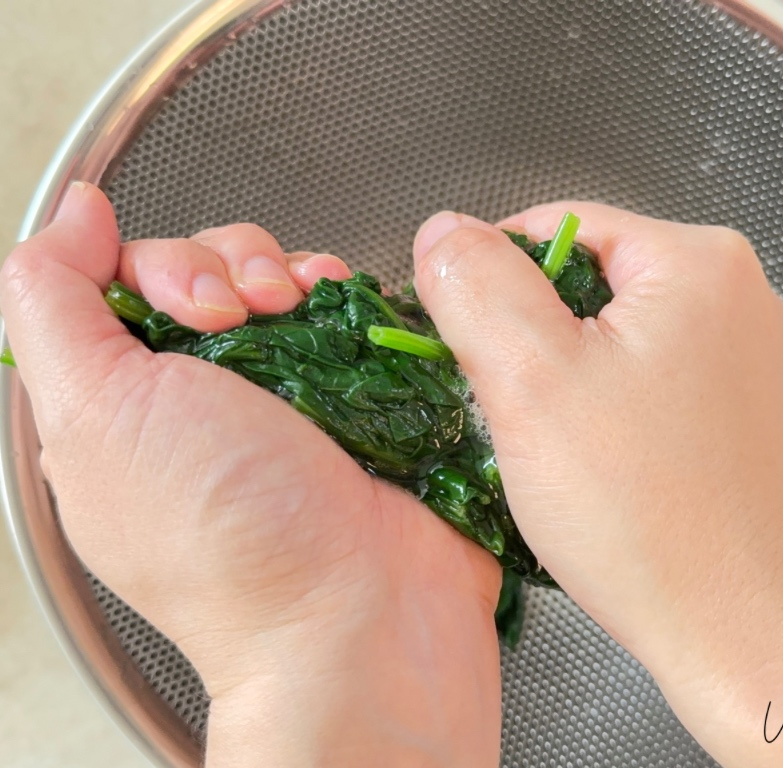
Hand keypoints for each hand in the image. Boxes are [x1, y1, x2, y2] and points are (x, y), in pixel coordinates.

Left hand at [1, 183, 501, 767]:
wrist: (361, 608)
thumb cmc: (227, 537)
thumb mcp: (97, 416)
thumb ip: (52, 302)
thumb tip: (71, 213)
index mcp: (123, 403)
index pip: (119, 277)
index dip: (159, 267)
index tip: (196, 313)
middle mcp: (202, 393)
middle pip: (203, 264)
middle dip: (229, 266)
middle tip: (254, 318)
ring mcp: (284, 391)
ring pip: (274, 277)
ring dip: (288, 272)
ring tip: (306, 314)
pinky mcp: (353, 392)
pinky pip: (341, 307)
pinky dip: (342, 293)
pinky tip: (342, 312)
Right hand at [411, 202, 782, 766]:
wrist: (740, 634)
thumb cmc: (640, 511)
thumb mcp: (531, 380)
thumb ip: (477, 285)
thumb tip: (444, 230)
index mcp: (696, 260)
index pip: (554, 227)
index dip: (488, 280)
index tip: (456, 346)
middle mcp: (735, 293)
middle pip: (584, 282)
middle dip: (526, 336)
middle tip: (502, 408)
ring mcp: (743, 356)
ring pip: (608, 336)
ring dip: (557, 378)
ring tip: (546, 445)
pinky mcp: (736, 412)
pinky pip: (641, 381)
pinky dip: (598, 408)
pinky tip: (588, 464)